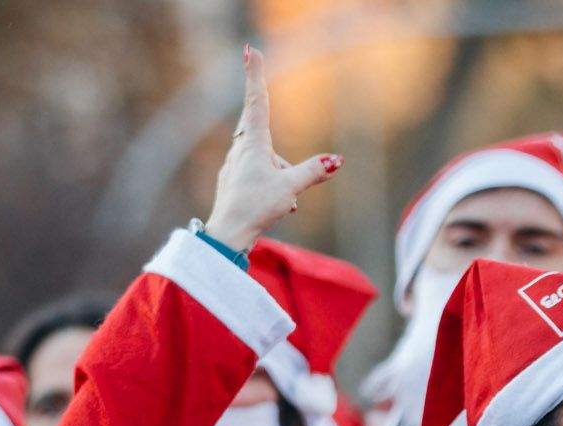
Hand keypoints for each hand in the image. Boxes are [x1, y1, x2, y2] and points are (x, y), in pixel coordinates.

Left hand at [202, 47, 341, 252]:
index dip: (254, 75)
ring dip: (276, 172)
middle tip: (261, 101)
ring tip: (282, 200)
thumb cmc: (254, 208)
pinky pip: (257, 175)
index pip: (257, 102)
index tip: (249, 50)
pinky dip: (270, 184)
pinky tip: (274, 205)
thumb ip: (312, 172)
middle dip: (266, 124)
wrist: (226, 236)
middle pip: (259, 128)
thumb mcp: (289, 188)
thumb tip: (336, 161)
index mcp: (253, 145)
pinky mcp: (233, 183)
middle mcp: (240, 151)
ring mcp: (235, 167)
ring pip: (263, 159)